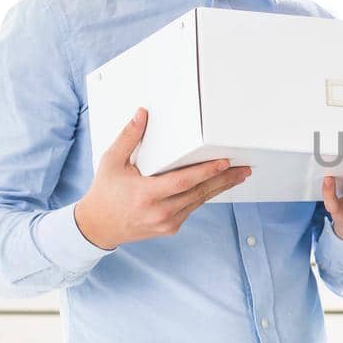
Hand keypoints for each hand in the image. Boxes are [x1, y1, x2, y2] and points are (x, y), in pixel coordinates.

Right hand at [73, 108, 251, 249]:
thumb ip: (128, 137)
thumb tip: (142, 114)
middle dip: (224, 179)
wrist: (99, 226)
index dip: (206, 172)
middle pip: (199, 193)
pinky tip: (217, 185)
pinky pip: (192, 208)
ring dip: (219, 188)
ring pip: (199, 201)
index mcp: (145, 194)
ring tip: (238, 175)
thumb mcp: (112, 162)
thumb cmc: (105, 192)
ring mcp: (166, 223)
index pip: (183, 182)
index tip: (224, 162)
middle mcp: (159, 212)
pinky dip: (204, 195)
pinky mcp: (170, 228)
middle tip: (243, 168)